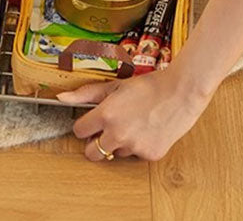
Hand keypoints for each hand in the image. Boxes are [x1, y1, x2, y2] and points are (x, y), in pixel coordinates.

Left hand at [56, 69, 209, 161]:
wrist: (180, 92)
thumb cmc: (148, 86)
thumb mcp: (115, 86)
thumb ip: (86, 93)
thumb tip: (62, 97)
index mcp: (106, 114)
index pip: (79, 131)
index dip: (83, 125)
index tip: (90, 122)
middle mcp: (117, 134)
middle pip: (92, 153)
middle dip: (94, 144)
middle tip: (105, 131)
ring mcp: (134, 146)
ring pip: (115, 153)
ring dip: (119, 143)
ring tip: (133, 123)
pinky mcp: (149, 155)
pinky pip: (135, 155)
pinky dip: (138, 146)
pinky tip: (147, 129)